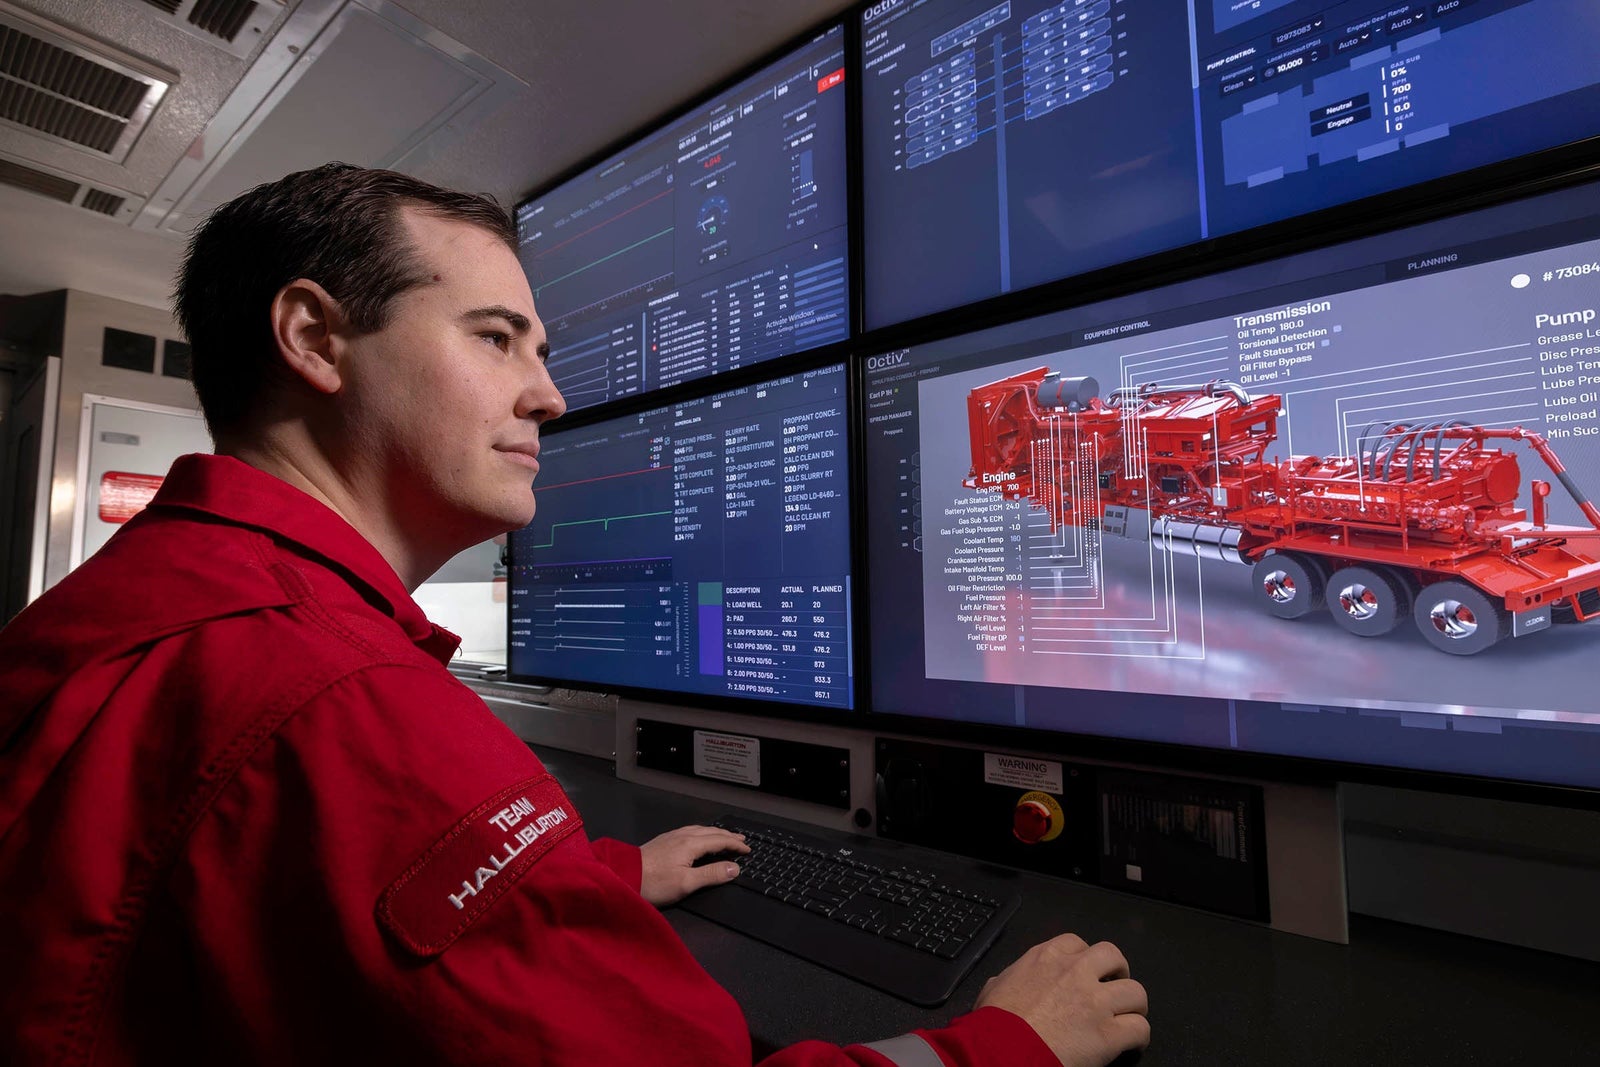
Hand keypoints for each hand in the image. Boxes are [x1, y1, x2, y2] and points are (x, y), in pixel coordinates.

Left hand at [637, 825, 749, 906]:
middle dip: (728, 836)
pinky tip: (699, 838)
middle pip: (711, 832)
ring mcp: (671, 837)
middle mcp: (682, 836)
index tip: (748, 849)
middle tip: (742, 840)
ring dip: (715, 833)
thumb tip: (734, 868)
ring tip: (724, 837)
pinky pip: (690, 831)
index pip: (719, 840)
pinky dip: (703, 833)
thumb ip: (711, 875)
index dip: (735, 844)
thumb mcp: (686, 883)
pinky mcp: (663, 841)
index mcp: (690, 844)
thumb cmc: (654, 883)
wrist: (623, 875)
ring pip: (700, 830)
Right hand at [975, 934, 1148, 1066]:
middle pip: (1114, 956)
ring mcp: (1095, 1002)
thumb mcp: (993, 988)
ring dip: (1134, 1005)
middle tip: (1114, 988)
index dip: (1085, 959)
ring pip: (1136, 991)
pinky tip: (1131, 1044)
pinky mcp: (1108, 1033)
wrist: (1002, 1050)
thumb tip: (1006, 983)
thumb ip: (1009, 979)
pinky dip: (1138, 1036)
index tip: (1085, 973)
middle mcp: (1075, 972)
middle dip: (1118, 972)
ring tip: (1129, 1017)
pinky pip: (1140, 1028)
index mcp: (1046, 957)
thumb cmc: (994, 1023)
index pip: (1077, 943)